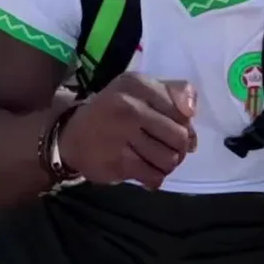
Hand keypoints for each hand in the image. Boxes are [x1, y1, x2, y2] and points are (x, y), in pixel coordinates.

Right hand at [59, 73, 196, 189]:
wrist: (72, 134)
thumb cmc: (114, 110)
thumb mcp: (140, 90)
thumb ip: (173, 93)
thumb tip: (192, 113)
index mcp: (139, 85)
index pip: (183, 110)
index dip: (186, 124)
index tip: (174, 129)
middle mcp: (130, 107)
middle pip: (180, 137)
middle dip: (180, 147)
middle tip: (169, 148)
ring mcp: (122, 136)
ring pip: (169, 159)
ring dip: (168, 164)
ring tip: (157, 159)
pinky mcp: (117, 162)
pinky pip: (154, 176)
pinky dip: (155, 178)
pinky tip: (147, 171)